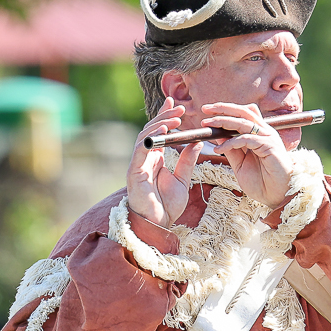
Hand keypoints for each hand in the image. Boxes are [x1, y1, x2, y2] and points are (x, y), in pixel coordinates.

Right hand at [126, 98, 200, 226]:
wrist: (158, 225)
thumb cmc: (167, 206)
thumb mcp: (183, 179)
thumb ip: (188, 160)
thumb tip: (197, 141)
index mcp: (155, 159)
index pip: (160, 133)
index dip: (165, 117)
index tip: (176, 105)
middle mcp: (145, 159)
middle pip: (152, 130)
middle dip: (164, 116)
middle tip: (179, 107)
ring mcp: (138, 164)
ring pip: (145, 136)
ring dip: (159, 124)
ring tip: (174, 117)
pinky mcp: (134, 172)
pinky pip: (141, 150)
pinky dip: (150, 138)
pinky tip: (162, 130)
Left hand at [200, 103, 295, 209]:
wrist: (277, 196)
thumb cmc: (262, 182)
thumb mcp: (240, 164)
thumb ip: (231, 150)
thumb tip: (217, 136)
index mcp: (258, 134)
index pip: (242, 115)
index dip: (225, 110)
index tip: (207, 111)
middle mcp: (264, 132)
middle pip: (243, 112)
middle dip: (223, 109)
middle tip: (205, 109)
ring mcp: (268, 138)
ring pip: (244, 122)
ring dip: (224, 121)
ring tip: (207, 125)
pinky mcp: (270, 146)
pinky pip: (246, 139)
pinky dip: (231, 142)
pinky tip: (219, 149)